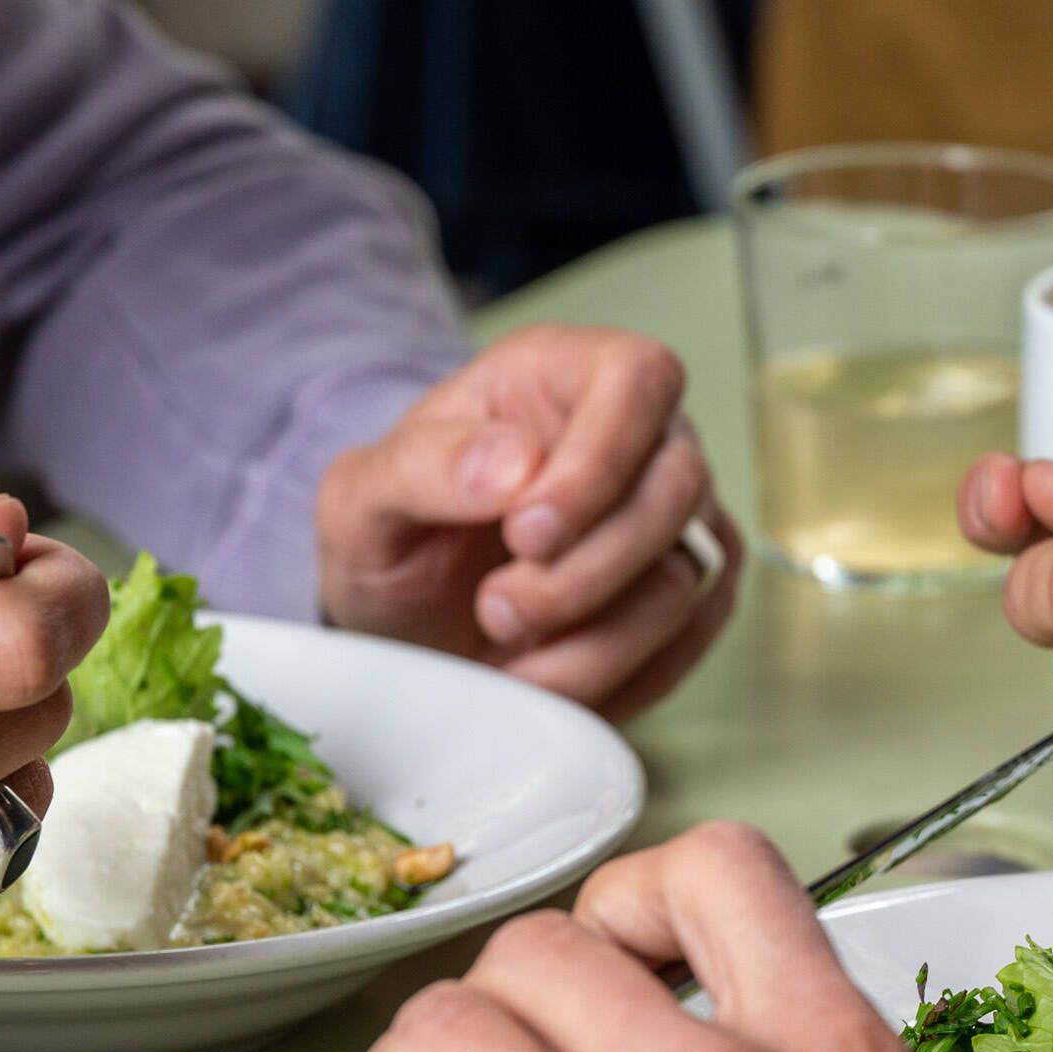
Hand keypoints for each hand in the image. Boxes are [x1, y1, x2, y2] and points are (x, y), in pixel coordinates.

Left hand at [316, 324, 740, 718]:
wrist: (405, 614)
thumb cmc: (393, 535)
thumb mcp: (363, 497)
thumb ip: (423, 467)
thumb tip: (514, 465)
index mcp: (560, 373)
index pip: (638, 380)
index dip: (597, 464)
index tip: (526, 534)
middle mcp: (638, 434)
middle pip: (677, 488)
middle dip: (584, 574)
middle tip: (496, 609)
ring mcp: (674, 517)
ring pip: (687, 579)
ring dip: (594, 641)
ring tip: (507, 647)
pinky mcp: (689, 594)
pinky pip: (687, 643)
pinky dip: (617, 678)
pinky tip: (547, 675)